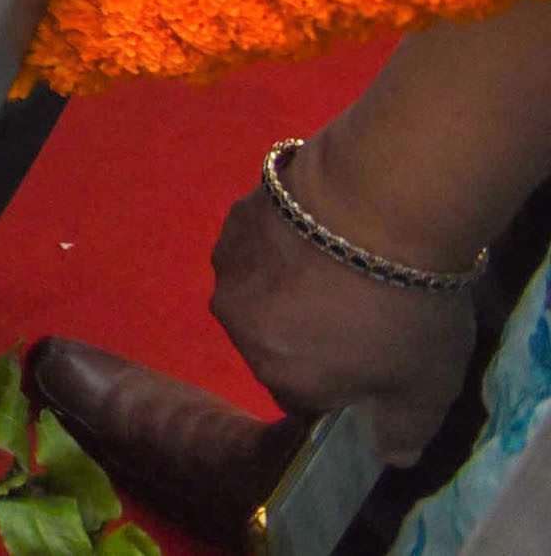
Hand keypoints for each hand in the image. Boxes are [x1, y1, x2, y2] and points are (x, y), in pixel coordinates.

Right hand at [212, 159, 486, 462]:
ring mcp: (231, 270)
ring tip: (343, 263)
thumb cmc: (406, 305)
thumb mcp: (428, 385)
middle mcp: (242, 329)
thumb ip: (405, 429)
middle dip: (309, 335)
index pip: (307, 399)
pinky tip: (323, 228)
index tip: (377, 359)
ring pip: (261, 293)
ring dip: (290, 288)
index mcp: (283, 377)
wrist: (379, 203)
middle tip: (363, 310)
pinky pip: (257, 247)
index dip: (342, 383)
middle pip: (275, 344)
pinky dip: (282, 245)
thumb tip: (389, 455)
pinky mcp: (234, 219)